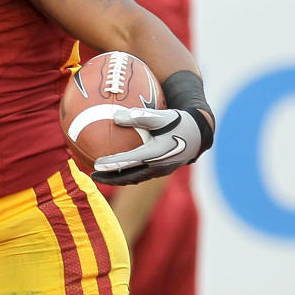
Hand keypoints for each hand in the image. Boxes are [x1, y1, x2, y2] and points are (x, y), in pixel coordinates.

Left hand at [91, 106, 206, 184]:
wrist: (199, 133)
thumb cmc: (179, 122)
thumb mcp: (160, 116)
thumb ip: (138, 116)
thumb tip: (115, 116)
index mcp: (156, 154)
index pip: (129, 161)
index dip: (112, 164)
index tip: (96, 164)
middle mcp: (157, 166)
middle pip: (129, 177)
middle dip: (111, 178)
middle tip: (94, 176)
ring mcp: (160, 171)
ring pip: (135, 178)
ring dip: (118, 178)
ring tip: (102, 176)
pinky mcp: (162, 170)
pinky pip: (141, 175)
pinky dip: (127, 174)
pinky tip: (118, 169)